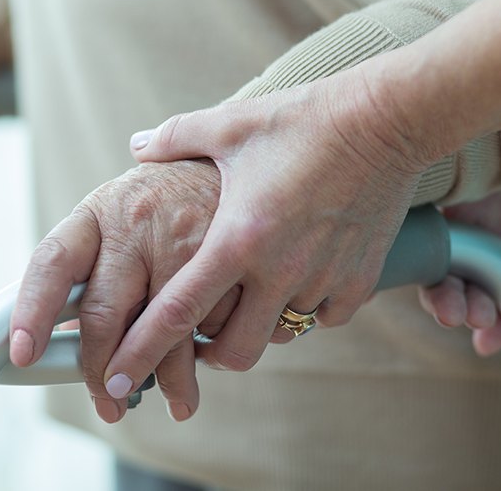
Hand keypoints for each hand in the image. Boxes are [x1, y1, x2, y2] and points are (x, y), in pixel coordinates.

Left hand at [10, 159, 221, 422]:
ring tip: (176, 399)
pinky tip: (216, 351)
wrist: (242, 158)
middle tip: (109, 399)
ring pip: (169, 330)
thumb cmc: (171, 193)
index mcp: (100, 211)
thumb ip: (93, 255)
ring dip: (173, 377)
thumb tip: (64, 324)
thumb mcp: (122, 205)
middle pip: (106, 314)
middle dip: (104, 372)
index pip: (53, 262)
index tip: (23, 353)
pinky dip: (217, 345)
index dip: (33, 311)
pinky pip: (218, 319)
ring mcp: (186, 237)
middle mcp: (138, 222)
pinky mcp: (231, 253)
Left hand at [94, 71, 427, 411]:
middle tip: (201, 333)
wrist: (384, 119)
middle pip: (233, 351)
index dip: (140, 351)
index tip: (115, 381)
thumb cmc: (301, 120)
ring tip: (251, 295)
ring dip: (259, 325)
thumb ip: (174, 138)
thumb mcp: (230, 125)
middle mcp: (279, 269)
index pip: (177, 312)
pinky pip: (324, 318)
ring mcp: (324, 279)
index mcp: (237, 237)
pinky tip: (297, 277)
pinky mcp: (361, 281)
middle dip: (209, 354)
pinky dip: (305, 310)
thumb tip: (135, 147)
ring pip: (281, 335)